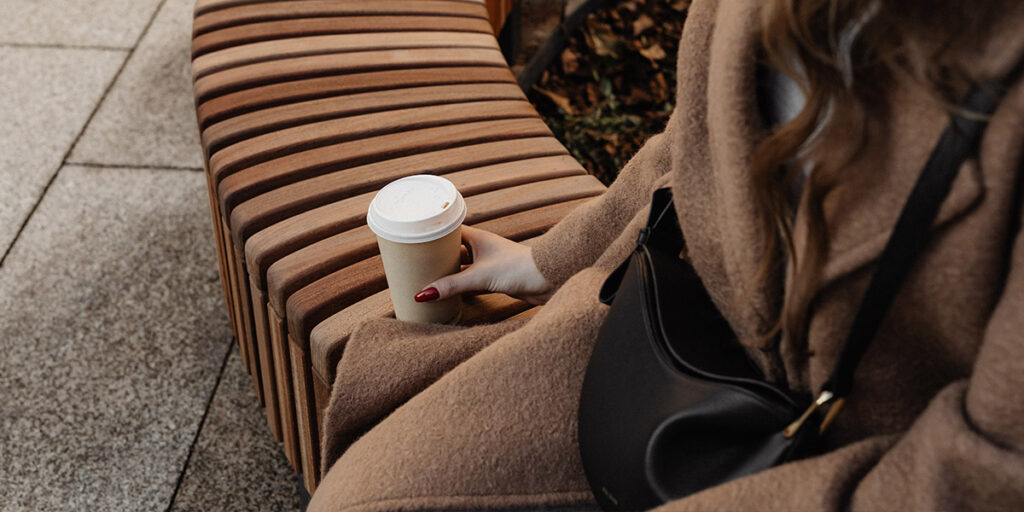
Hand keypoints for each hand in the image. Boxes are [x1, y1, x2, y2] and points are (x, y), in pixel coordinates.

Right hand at [414, 225, 553, 304]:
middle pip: (452, 248)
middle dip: (435, 254)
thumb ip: (451, 286)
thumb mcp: (479, 277)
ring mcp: (488, 262)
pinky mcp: (495, 278)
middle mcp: (482, 247)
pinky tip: (448, 292)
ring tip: (425, 276)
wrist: (549, 279)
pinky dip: (459, 284)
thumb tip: (422, 294)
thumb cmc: (519, 269)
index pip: (447, 229)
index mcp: (477, 237)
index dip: (431, 232)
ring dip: (447, 270)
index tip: (412, 236)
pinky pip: (470, 279)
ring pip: (461, 265)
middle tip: (413, 260)